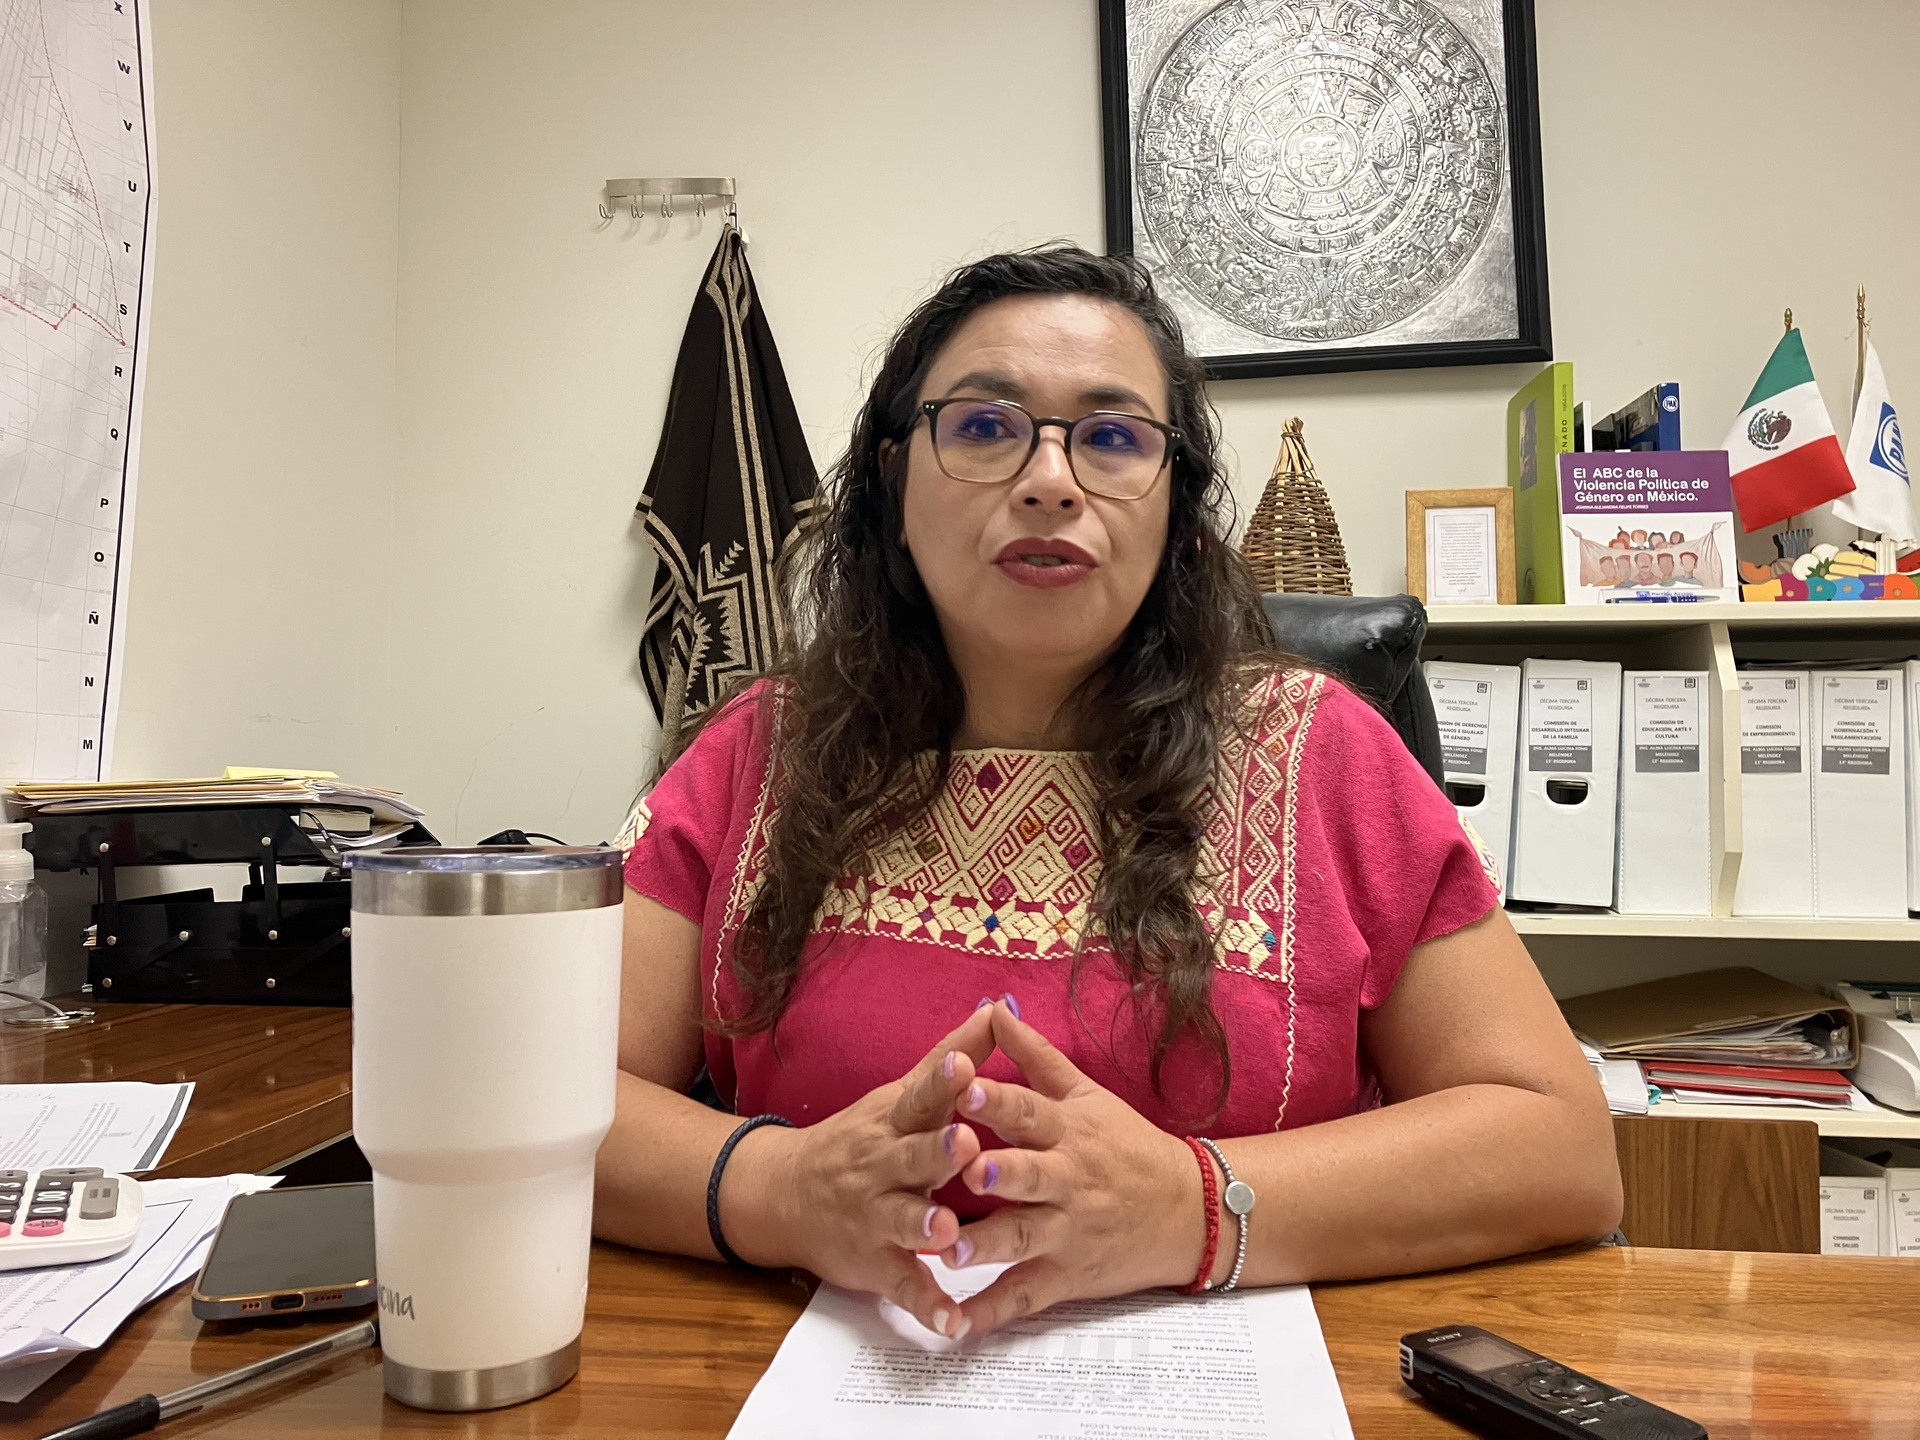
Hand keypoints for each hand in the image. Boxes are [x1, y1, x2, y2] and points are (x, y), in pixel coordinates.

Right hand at [720, 1004, 994, 1337]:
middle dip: (937, 1152)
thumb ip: (950, 1058)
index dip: (941, 1080)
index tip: (965, 1064)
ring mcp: (876, 1217)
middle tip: (967, 1144)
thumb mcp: (900, 1096)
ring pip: (902, 1220)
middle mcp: (882, 1166)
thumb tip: (995, 1008)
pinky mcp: (876, 1264)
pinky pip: (903, 1287)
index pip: (919, 1096)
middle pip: (911, 1156)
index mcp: (894, 1122)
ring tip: (948, 1230)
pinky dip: (927, 1305)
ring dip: (924, 1224)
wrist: (785, 1195)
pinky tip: (953, 1323)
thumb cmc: (863, 1139)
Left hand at [937, 999, 1207, 1336]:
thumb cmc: (1127, 1145)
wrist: (1190, 1210)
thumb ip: (1034, 1055)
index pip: (1030, 1110)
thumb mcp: (1086, 1095)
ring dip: (986, 1245)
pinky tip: (956, 1325)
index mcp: (1068, 1131)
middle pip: (1029, 1174)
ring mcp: (1067, 1231)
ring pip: (1023, 1238)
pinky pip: (1025, 1297)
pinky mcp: (1066, 1276)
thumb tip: (993, 1007)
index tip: (964, 1085)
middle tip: (965, 1171)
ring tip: (947, 1251)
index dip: (997, 1098)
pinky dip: (991, 1313)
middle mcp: (1067, 1180)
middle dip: (999, 1172)